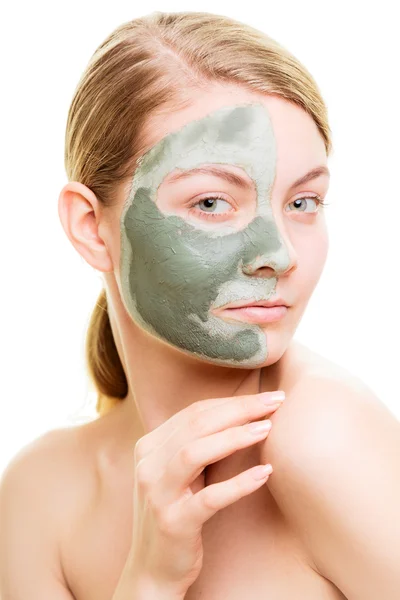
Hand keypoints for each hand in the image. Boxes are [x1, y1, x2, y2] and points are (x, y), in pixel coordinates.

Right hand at [125, 389, 284, 596]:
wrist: (153, 567)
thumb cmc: (176, 511)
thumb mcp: (179, 472)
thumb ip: (198, 443)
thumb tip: (243, 413)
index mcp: (150, 446)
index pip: (194, 412)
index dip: (232, 401)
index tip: (266, 397)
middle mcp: (148, 465)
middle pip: (197, 424)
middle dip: (239, 409)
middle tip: (275, 402)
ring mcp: (157, 494)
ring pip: (195, 453)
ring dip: (235, 437)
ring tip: (267, 429)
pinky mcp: (173, 523)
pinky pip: (209, 498)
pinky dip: (239, 484)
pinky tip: (264, 474)